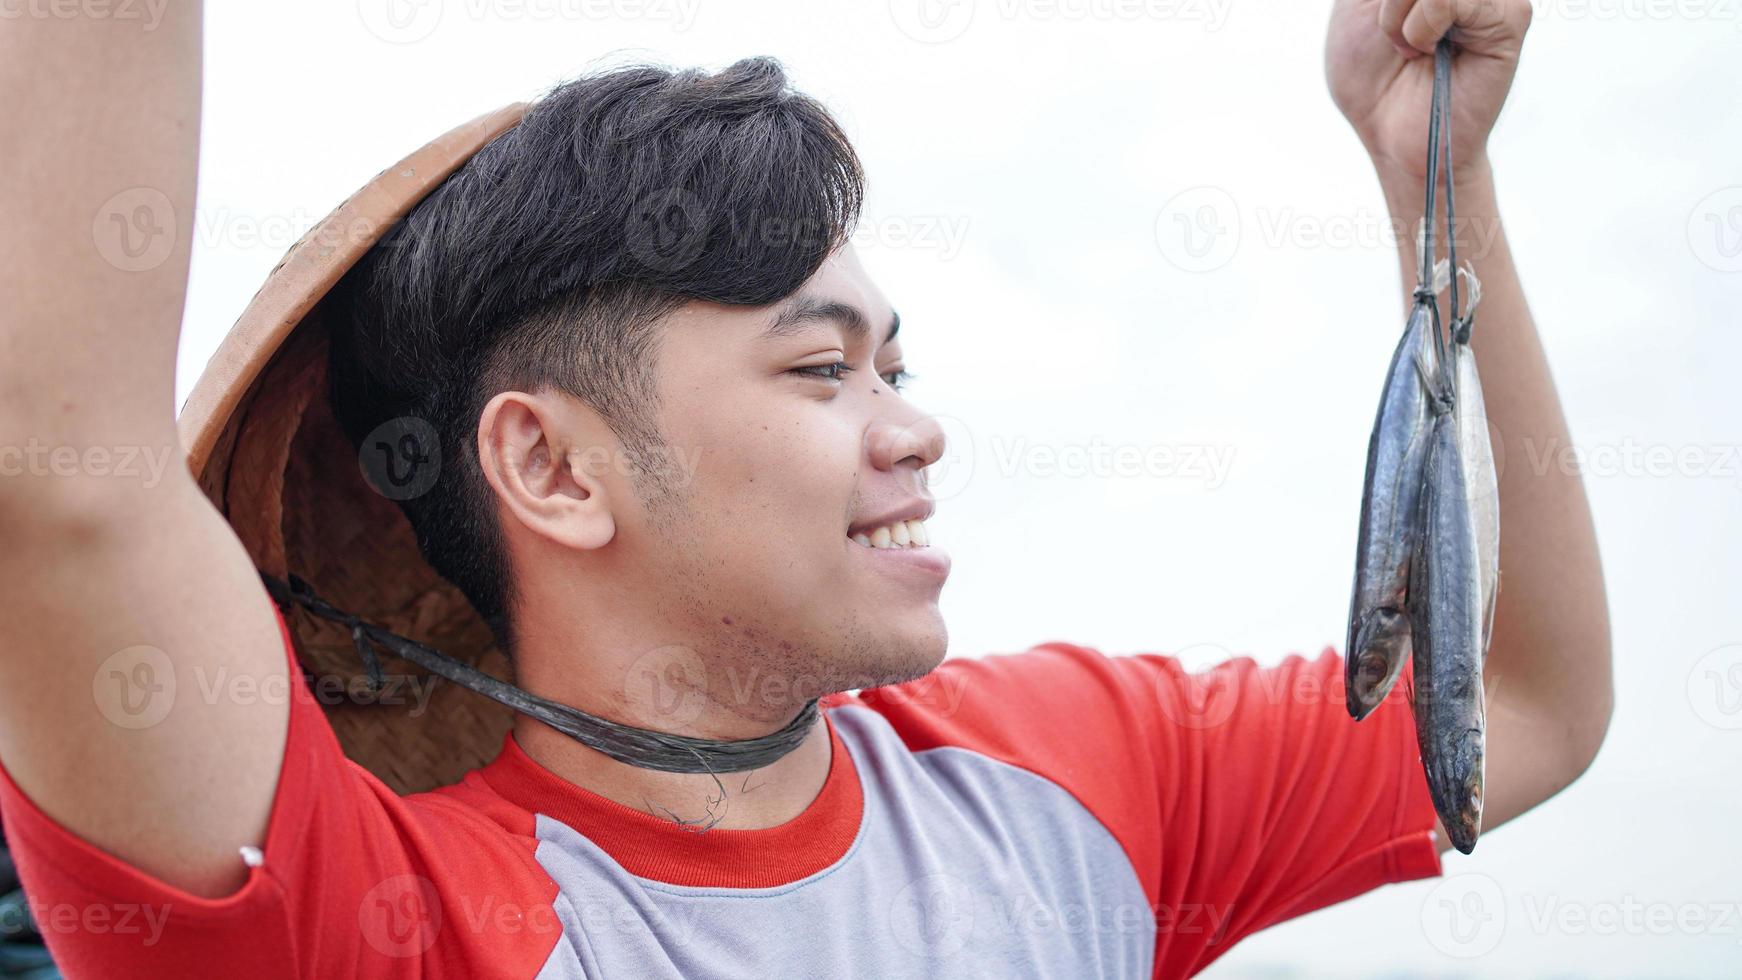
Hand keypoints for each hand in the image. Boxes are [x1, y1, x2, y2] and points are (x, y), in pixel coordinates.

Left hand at [1326, 0, 1532, 186]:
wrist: (1391, 137)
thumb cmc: (1374, 76)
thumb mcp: (1356, 5)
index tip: (1390, 24)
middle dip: (1389, 1)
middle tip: (1390, 32)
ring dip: (1397, 12)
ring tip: (1407, 45)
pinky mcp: (1510, 16)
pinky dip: (1420, 25)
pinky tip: (1426, 51)